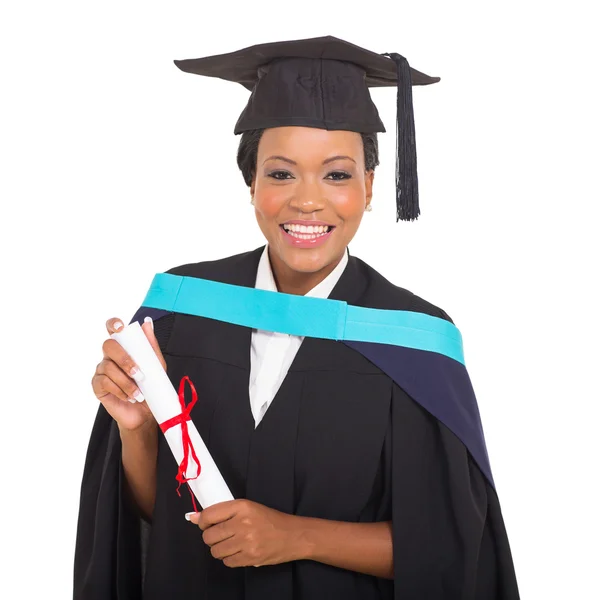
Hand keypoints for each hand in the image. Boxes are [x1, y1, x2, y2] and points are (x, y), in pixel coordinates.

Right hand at [91, 317, 165, 430]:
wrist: (145, 412)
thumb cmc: (150, 386)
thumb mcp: (156, 365)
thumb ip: (151, 345)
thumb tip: (147, 323)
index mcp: (124, 348)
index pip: (113, 329)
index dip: (113, 324)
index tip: (120, 327)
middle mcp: (110, 356)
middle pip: (108, 346)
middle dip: (124, 359)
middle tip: (139, 373)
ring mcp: (101, 370)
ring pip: (108, 367)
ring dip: (126, 382)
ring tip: (139, 393)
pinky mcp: (97, 385)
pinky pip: (104, 382)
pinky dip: (120, 390)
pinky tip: (129, 397)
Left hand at [188, 499, 306, 567]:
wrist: (293, 535)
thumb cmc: (270, 519)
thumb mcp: (248, 508)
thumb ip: (221, 512)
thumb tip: (193, 517)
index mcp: (242, 506)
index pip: (209, 515)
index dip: (203, 522)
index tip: (206, 524)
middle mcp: (243, 522)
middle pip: (210, 536)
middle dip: (211, 538)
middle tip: (221, 536)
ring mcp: (247, 541)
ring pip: (216, 551)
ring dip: (219, 549)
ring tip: (231, 544)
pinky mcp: (250, 557)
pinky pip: (227, 562)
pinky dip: (229, 559)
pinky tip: (238, 552)